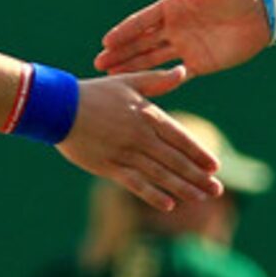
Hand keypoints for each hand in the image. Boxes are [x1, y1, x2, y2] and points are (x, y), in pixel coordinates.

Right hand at [59, 71, 221, 211]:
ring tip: (201, 199)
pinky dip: (153, 195)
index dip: (199, 153)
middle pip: (176, 160)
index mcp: (147, 115)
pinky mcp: (109, 167)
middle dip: (198, 176)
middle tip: (217, 190)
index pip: (181, 138)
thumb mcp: (128, 81)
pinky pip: (136, 184)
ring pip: (161, 175)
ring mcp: (125, 153)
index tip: (215, 166)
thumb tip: (182, 71)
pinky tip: (169, 205)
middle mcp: (141, 136)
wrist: (58, 107)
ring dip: (183, 188)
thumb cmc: (94, 93)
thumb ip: (157, 80)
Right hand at [96, 0, 273, 79]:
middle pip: (141, 42)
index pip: (142, 21)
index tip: (106, 41)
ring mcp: (185, 46)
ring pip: (152, 59)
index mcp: (172, 7)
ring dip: (133, 67)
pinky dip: (160, 81)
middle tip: (99, 64)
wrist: (263, 12)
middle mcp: (174, 28)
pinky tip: (143, 89)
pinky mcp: (200, 63)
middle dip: (120, 53)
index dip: (124, 31)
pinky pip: (175, 74)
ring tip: (112, 76)